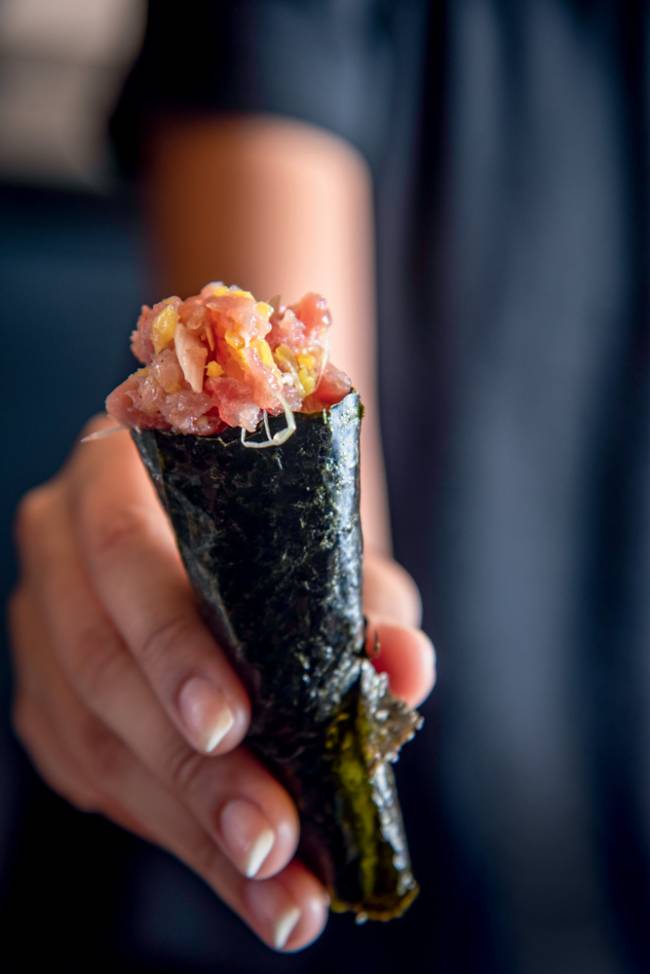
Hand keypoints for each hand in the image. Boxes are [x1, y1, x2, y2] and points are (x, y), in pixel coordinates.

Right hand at [8, 414, 434, 951]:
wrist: (225, 514)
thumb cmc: (275, 522)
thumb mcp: (327, 542)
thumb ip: (367, 597)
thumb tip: (407, 670)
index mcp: (119, 476)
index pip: (123, 554)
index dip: (171, 645)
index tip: (235, 728)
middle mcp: (62, 545)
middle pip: (103, 665)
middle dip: (189, 767)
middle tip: (268, 841)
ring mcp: (42, 621)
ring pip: (89, 736)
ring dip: (183, 822)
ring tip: (269, 886)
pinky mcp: (44, 690)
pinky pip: (83, 770)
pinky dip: (160, 823)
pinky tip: (222, 863)